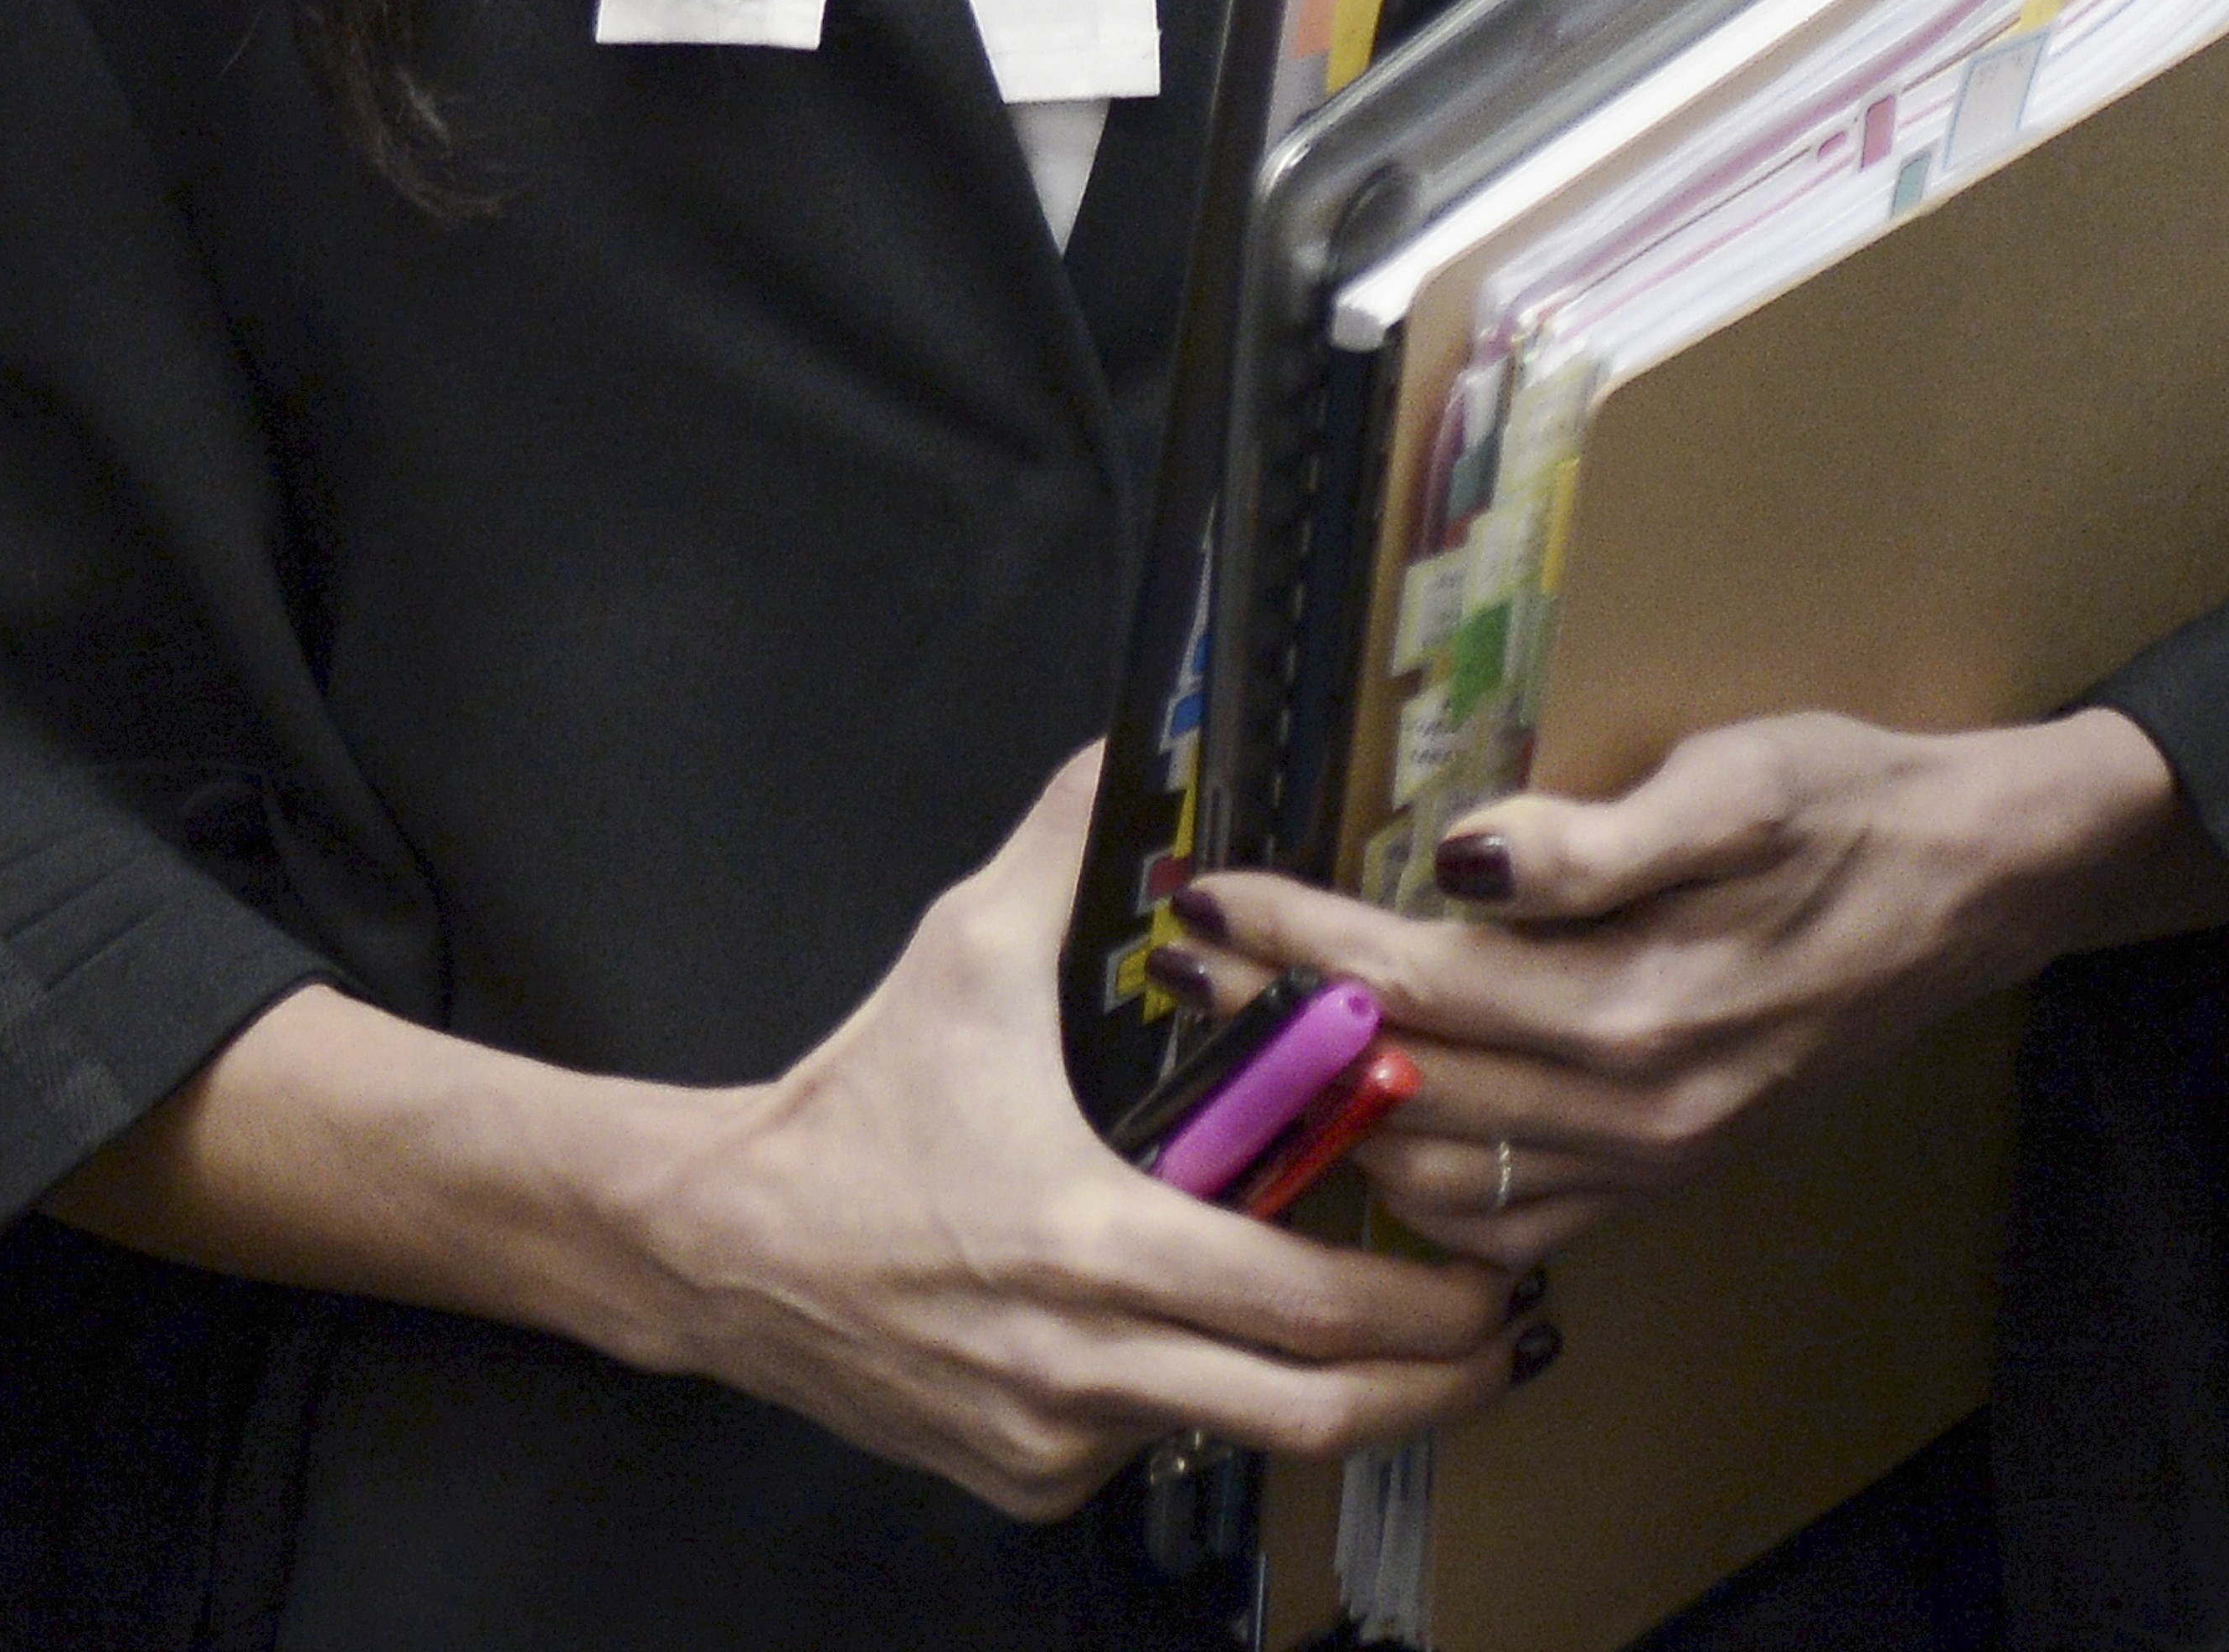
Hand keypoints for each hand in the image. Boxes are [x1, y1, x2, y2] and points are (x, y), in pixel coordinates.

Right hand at [59, 754, 1534, 1526]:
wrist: (722, 1244)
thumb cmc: (853, 1099)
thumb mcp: (960, 951)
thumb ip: (1063, 851)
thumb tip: (1128, 748)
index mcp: (1094, 1239)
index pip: (1307, 1308)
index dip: (1427, 1310)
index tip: (1503, 1276)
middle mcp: (1088, 1365)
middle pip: (1313, 1415)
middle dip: (1434, 1383)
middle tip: (1506, 1336)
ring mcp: (1056, 1439)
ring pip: (1237, 1437)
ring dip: (1328, 1395)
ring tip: (1401, 1333)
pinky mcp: (1023, 1479)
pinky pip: (1151, 1448)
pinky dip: (1205, 1400)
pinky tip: (1222, 1337)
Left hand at [1174, 705, 2228, 1271]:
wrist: (1968, 887)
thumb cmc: (1843, 806)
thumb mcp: (1730, 783)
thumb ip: (1593, 839)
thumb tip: (1464, 860)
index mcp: (1630, 1004)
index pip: (1409, 981)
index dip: (1292, 940)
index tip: (1200, 896)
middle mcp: (1629, 1106)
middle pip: (1400, 1084)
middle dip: (1272, 1025)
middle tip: (1177, 966)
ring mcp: (1646, 1157)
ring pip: (1437, 1176)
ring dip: (1329, 1115)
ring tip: (1242, 1040)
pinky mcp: (1662, 1171)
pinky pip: (1510, 1219)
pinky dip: (1419, 1183)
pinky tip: (1368, 1127)